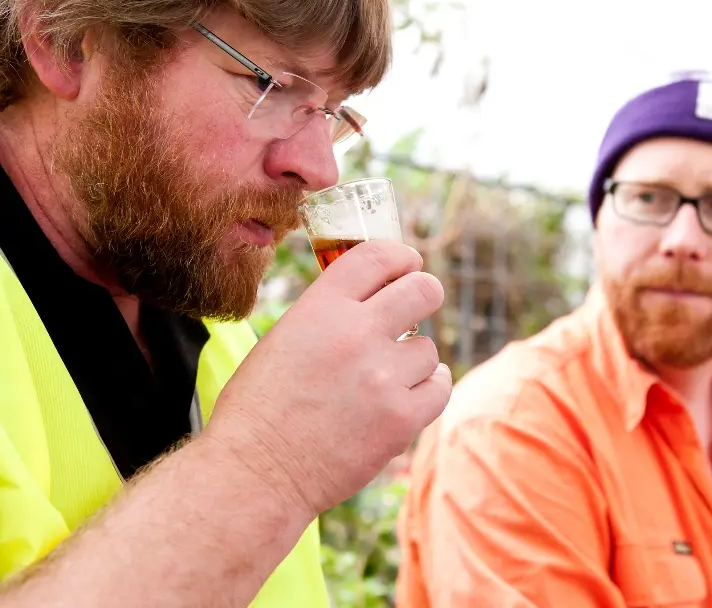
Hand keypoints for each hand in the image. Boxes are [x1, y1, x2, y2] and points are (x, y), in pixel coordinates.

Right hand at [201, 240, 450, 517]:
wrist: (254, 473)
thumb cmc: (259, 409)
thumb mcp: (283, 339)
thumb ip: (328, 313)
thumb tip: (373, 297)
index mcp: (321, 308)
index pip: (379, 255)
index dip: (401, 257)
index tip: (408, 265)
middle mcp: (357, 333)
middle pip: (424, 289)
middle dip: (425, 294)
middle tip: (418, 307)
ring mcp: (382, 376)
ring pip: (428, 348)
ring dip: (413, 360)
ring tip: (384, 379)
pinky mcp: (401, 418)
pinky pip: (440, 387)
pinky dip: (428, 390)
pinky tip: (406, 396)